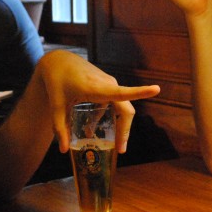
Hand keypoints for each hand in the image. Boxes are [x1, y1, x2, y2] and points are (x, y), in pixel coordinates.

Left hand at [36, 50, 159, 152]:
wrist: (58, 61)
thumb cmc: (56, 80)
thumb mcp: (55, 105)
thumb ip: (60, 128)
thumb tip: (65, 151)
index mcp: (95, 87)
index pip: (122, 92)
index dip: (141, 91)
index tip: (157, 89)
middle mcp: (107, 84)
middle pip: (126, 109)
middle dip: (125, 131)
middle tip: (120, 150)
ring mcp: (109, 83)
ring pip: (122, 107)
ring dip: (120, 125)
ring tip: (113, 145)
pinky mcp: (107, 85)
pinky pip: (115, 102)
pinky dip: (110, 117)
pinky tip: (94, 128)